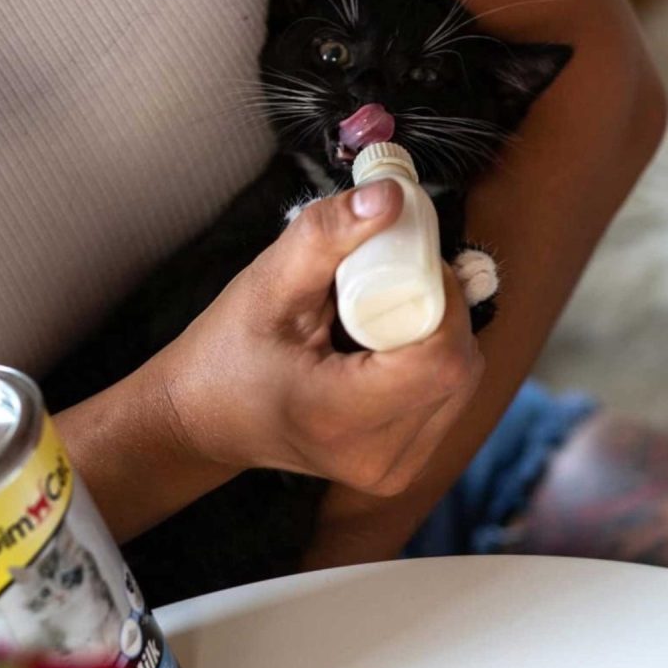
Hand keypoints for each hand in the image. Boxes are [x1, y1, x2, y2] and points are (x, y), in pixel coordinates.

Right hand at [153, 180, 484, 496]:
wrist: (206, 418)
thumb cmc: (227, 353)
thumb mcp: (267, 284)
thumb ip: (327, 235)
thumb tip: (393, 196)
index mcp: (338, 419)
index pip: (439, 357)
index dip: (440, 296)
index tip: (405, 260)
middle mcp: (375, 460)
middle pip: (458, 365)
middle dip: (438, 307)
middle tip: (389, 278)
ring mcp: (391, 471)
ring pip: (461, 380)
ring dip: (437, 332)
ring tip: (376, 316)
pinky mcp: (402, 469)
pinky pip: (447, 397)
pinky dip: (430, 359)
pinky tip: (385, 348)